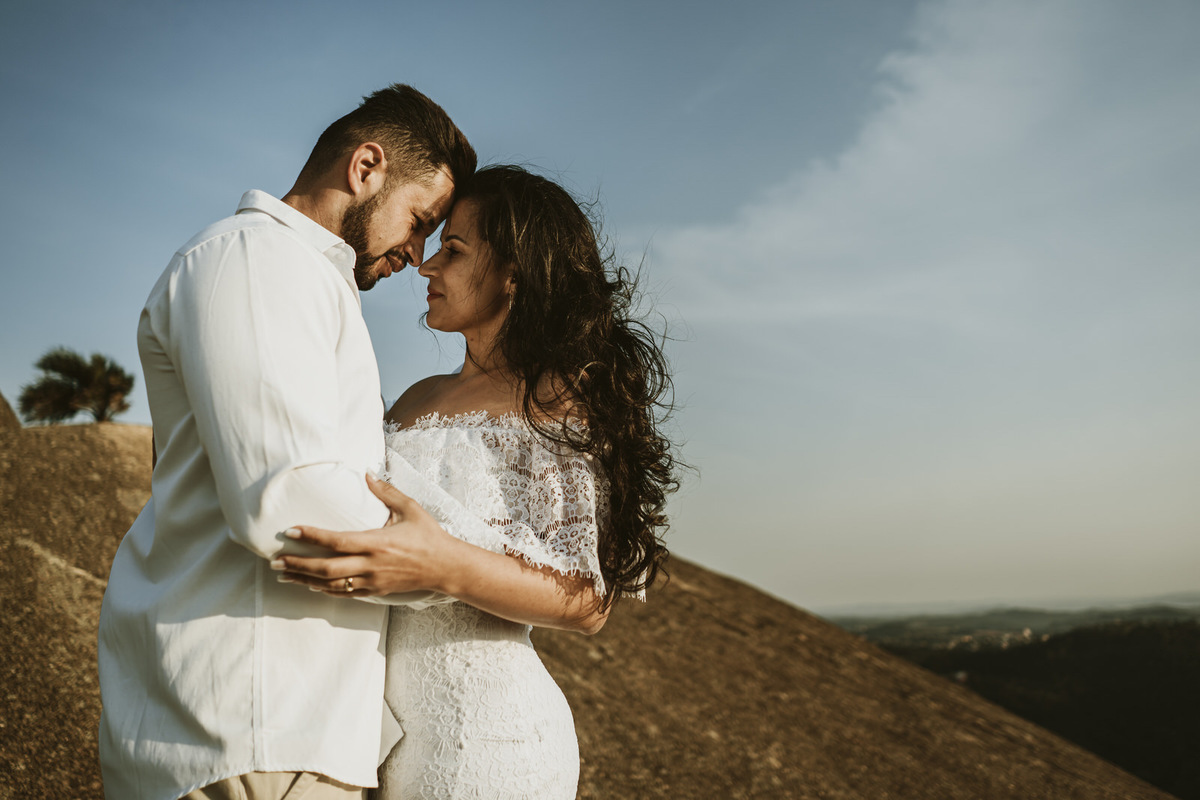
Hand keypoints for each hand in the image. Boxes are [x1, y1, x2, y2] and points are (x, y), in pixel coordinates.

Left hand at [272, 473, 459, 597]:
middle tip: (275, 560)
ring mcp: (372, 581)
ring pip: (331, 584)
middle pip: (326, 568)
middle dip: (298, 564)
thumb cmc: (429, 535)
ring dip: (304, 579)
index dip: (311, 536)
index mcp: (376, 543)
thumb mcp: (410, 508)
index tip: (290, 530)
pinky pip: (344, 593)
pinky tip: (310, 585)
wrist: (445, 567)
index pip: (336, 541)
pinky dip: (324, 589)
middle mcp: (370, 564)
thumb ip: (386, 491)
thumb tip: (367, 474)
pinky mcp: (376, 591)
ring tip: (284, 574)